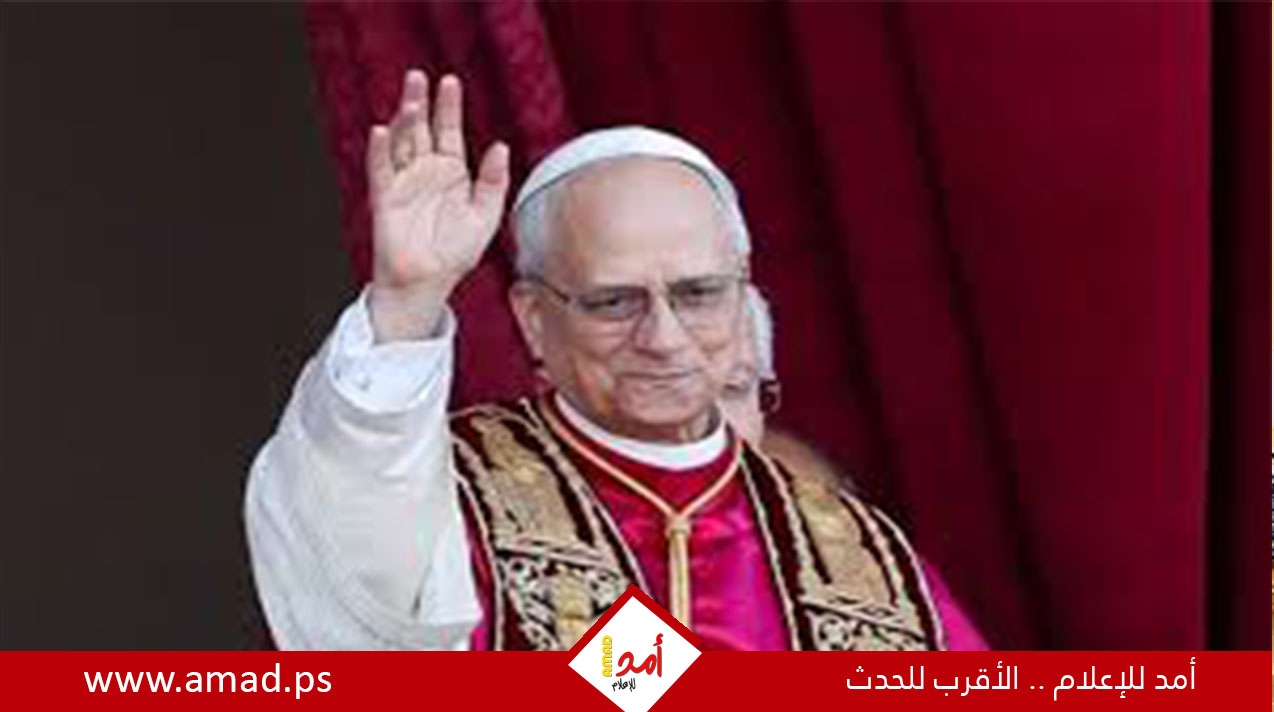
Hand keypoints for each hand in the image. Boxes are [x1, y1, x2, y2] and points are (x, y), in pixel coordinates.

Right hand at [365, 70, 509, 341]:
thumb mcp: (486, 215)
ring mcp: (403, 182)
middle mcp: (425, 170)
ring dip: (403, 122)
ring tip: (410, 101)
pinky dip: (381, 151)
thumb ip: (494, 181)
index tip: (449, 82)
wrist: (430, 281)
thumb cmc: (456, 251)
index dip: (449, 106)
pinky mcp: (385, 199)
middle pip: (420, 128)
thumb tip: (500, 147)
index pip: (448, 130)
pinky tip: (381, 131)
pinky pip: (381, 170)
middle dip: (419, 102)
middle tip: (418, 77)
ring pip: (400, 143)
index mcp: (451, 170)